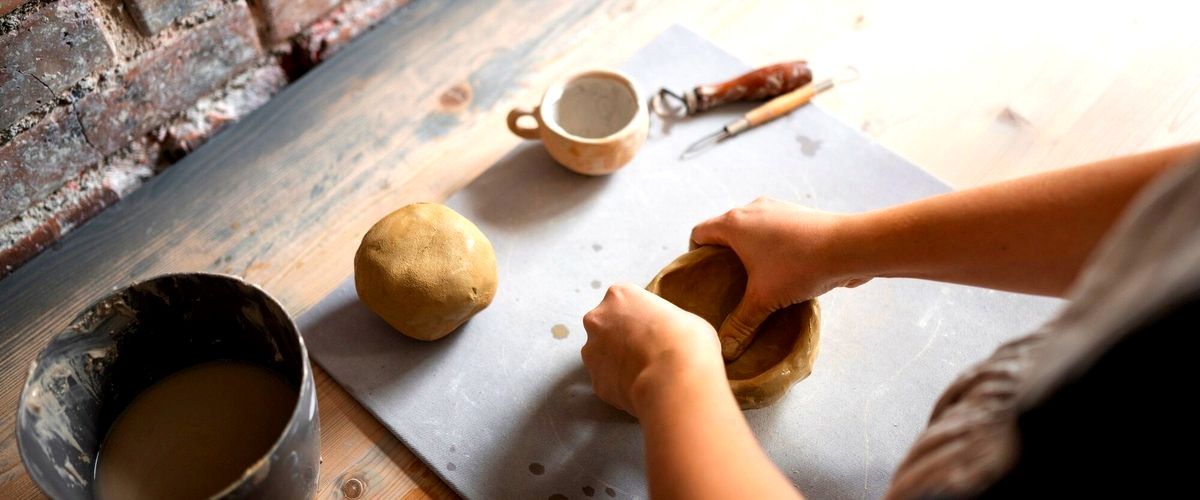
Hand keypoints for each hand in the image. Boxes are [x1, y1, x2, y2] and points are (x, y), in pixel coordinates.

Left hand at [582, 284, 725, 416]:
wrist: (675, 379)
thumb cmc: (687, 340)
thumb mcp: (685, 318)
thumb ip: (664, 322)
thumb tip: (664, 335)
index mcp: (620, 295)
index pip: (625, 300)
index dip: (640, 316)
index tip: (653, 328)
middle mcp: (598, 319)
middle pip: (605, 325)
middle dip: (621, 337)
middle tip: (646, 351)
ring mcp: (592, 352)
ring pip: (602, 355)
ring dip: (617, 362)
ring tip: (644, 374)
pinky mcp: (595, 382)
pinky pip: (607, 381)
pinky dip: (619, 386)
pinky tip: (640, 389)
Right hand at [691, 196, 869, 358]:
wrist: (849, 246)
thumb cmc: (798, 266)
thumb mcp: (764, 299)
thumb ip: (741, 323)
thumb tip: (727, 349)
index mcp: (734, 223)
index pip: (699, 233)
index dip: (695, 255)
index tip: (704, 277)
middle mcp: (752, 209)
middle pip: (724, 230)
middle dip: (723, 256)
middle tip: (728, 284)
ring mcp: (777, 208)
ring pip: (751, 229)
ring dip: (749, 251)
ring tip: (756, 280)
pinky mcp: (798, 215)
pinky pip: (774, 229)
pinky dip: (770, 246)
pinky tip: (782, 271)